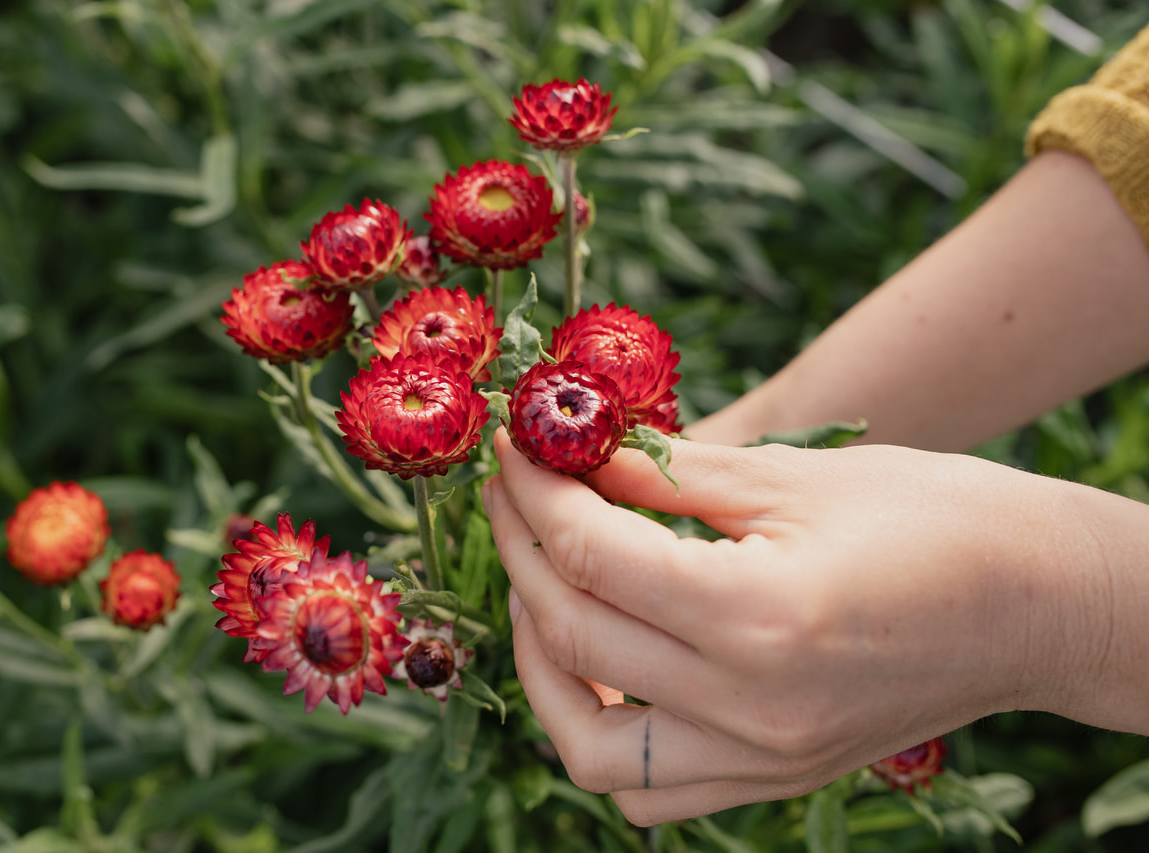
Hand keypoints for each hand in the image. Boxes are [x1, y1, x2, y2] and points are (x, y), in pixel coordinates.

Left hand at [483, 429, 1132, 824]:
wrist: (1039, 601)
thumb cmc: (934, 516)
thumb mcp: (789, 475)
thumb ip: (662, 475)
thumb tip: (569, 455)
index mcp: (759, 617)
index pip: (593, 556)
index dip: (535, 493)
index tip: (511, 447)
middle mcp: (750, 710)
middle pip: (574, 637)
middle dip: (522, 550)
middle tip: (513, 490)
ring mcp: (762, 761)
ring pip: (587, 747)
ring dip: (541, 661)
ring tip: (541, 586)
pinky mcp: (773, 780)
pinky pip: (647, 788)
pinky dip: (597, 729)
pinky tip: (599, 663)